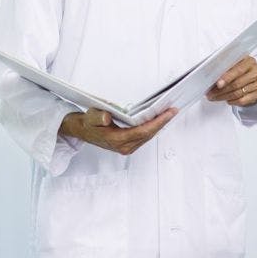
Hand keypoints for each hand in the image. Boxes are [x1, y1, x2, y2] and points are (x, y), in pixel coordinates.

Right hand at [58, 107, 176, 155]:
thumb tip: (106, 117)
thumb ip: (98, 116)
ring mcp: (127, 147)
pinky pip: (144, 136)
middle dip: (162, 123)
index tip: (168, 113)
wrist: (83, 130)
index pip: (143, 131)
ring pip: (148, 136)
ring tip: (169, 113)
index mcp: (117, 140)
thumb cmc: (88, 122)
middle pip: (149, 134)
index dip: (158, 122)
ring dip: (159, 125)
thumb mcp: (90, 116)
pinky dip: (152, 128)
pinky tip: (158, 120)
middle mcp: (124, 147)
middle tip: (173, 110)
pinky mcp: (128, 145)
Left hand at [207, 55, 256, 106]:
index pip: (238, 70)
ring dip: (224, 97)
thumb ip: (225, 66)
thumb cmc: (241, 67)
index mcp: (249, 62)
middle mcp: (256, 72)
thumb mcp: (235, 62)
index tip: (218, 84)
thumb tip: (210, 72)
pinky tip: (226, 99)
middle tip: (211, 93)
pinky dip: (232, 101)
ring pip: (238, 93)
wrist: (255, 74)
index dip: (227, 77)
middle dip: (221, 90)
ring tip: (214, 97)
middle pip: (237, 84)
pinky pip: (243, 101)